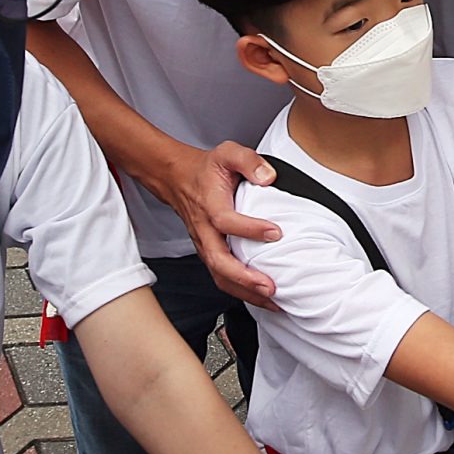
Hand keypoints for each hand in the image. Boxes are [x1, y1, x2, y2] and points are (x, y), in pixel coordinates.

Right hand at [145, 140, 279, 305]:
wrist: (178, 178)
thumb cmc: (206, 169)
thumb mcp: (227, 153)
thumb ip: (249, 160)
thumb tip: (268, 177)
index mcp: (209, 204)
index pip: (226, 220)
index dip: (249, 228)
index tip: (275, 232)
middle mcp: (205, 229)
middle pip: (218, 260)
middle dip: (244, 277)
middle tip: (270, 286)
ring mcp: (205, 244)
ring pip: (220, 276)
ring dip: (245, 292)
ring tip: (273, 301)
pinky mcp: (209, 253)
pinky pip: (222, 278)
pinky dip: (242, 292)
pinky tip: (263, 297)